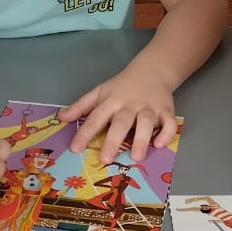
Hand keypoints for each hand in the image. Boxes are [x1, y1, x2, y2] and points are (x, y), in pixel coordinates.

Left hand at [62, 66, 176, 163]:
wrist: (152, 71)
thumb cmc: (122, 86)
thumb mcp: (100, 92)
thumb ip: (81, 106)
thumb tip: (62, 118)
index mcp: (111, 101)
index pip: (95, 118)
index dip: (84, 133)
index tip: (75, 148)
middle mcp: (130, 105)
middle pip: (121, 123)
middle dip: (113, 140)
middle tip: (105, 159)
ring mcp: (149, 108)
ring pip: (146, 123)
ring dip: (142, 139)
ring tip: (137, 157)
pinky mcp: (166, 111)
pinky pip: (169, 123)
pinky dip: (166, 134)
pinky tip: (159, 145)